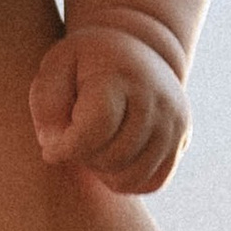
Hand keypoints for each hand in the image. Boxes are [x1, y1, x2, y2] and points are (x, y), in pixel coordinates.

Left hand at [29, 26, 189, 194]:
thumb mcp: (55, 68)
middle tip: (74, 141)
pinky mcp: (182, 140)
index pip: (95, 129)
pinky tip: (112, 160)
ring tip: (92, 149)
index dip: (67, 147)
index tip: (50, 148)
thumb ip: (47, 107)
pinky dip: (127, 181)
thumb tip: (56, 152)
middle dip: (84, 157)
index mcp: (121, 76)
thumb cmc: (84, 63)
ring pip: (132, 177)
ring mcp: (174, 121)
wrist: (135, 48)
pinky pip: (152, 183)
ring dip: (104, 172)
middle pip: (113, 156)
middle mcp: (156, 99)